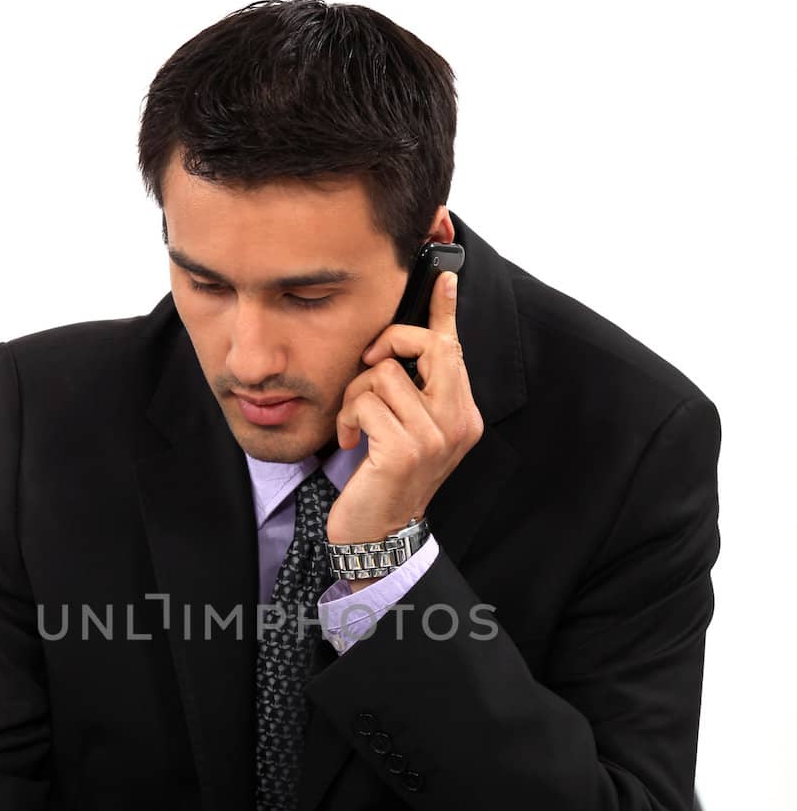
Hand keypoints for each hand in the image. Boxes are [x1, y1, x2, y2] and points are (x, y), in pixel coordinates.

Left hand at [327, 268, 482, 546]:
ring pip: (384, 373)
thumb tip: (402, 343)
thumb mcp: (404, 429)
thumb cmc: (383, 480)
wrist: (378, 535)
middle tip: (367, 361)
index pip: (455, 349)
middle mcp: (457, 423)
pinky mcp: (403, 450)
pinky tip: (349, 443)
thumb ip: (411, 389)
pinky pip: (366, 402)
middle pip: (428, 346)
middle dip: (389, 342)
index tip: (445, 275)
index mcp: (462, 415)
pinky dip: (347, 419)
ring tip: (354, 425)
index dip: (446, 310)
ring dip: (355, 395)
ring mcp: (434, 437)